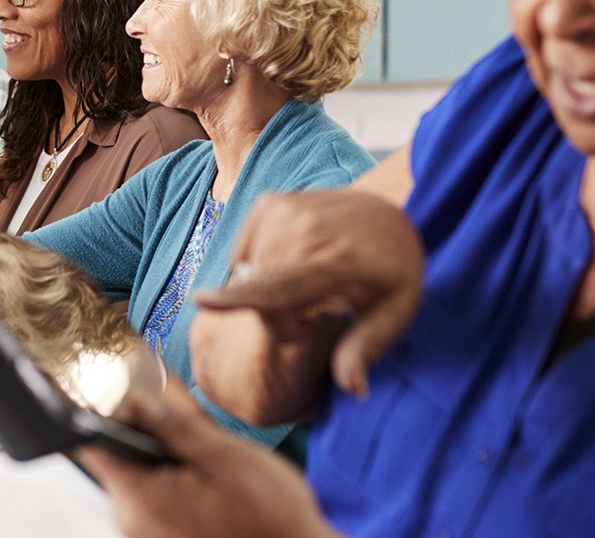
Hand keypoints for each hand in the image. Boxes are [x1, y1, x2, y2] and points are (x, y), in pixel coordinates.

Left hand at [76, 393, 336, 537]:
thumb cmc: (271, 518)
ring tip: (194, 436)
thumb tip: (134, 396)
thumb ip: (174, 424)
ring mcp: (147, 534)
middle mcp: (132, 522)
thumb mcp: (225, 455)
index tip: (107, 380)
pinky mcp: (165, 537)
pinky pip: (154, 497)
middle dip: (138, 425)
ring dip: (159, 452)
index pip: (90, 444)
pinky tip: (200, 466)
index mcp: (140, 499)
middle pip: (115, 458)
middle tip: (167, 399)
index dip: (93, 406)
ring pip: (137, 476)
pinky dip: (170, 476)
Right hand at [194, 189, 423, 407]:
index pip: (281, 286)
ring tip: (305, 290)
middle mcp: (307, 228)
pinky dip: (258, 267)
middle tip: (311, 318)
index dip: (239, 297)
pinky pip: (244, 251)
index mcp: (339, 261)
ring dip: (265, 290)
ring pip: (249, 270)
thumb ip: (365, 349)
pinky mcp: (269, 203)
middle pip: (260, 288)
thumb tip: (354, 391)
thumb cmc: (393, 271)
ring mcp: (284, 209)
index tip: (200, 301)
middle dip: (277, 316)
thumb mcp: (394, 313)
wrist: (389, 211)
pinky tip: (289, 265)